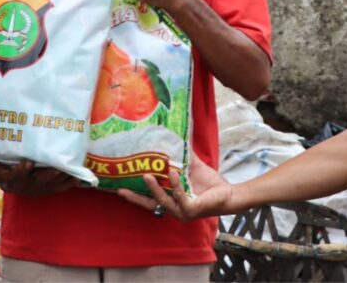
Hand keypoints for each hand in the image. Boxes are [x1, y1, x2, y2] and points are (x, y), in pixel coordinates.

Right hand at [0, 153, 76, 196]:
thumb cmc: (4, 173)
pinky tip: (79, 174)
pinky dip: (71, 181)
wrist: (13, 186)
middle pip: (40, 181)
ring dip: (63, 176)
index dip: (23, 170)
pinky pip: (63, 187)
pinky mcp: (51, 188)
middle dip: (50, 174)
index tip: (28, 162)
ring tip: (72, 166)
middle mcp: (29, 186)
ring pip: (54, 183)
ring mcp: (42, 188)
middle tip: (58, 166)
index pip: (18, 176)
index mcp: (14, 180)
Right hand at [116, 152, 233, 221]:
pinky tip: (174, 173)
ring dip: (155, 189)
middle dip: (135, 197)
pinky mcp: (191, 210)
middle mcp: (173, 208)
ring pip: (163, 201)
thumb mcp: (190, 166)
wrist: (227, 191)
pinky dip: (176, 186)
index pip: (147, 199)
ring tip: (147, 175)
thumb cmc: (208, 182)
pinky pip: (181, 198)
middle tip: (122, 188)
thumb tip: (172, 134)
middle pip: (149, 205)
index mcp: (170, 199)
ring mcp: (181, 211)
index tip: (118, 187)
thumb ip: (181, 154)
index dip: (134, 195)